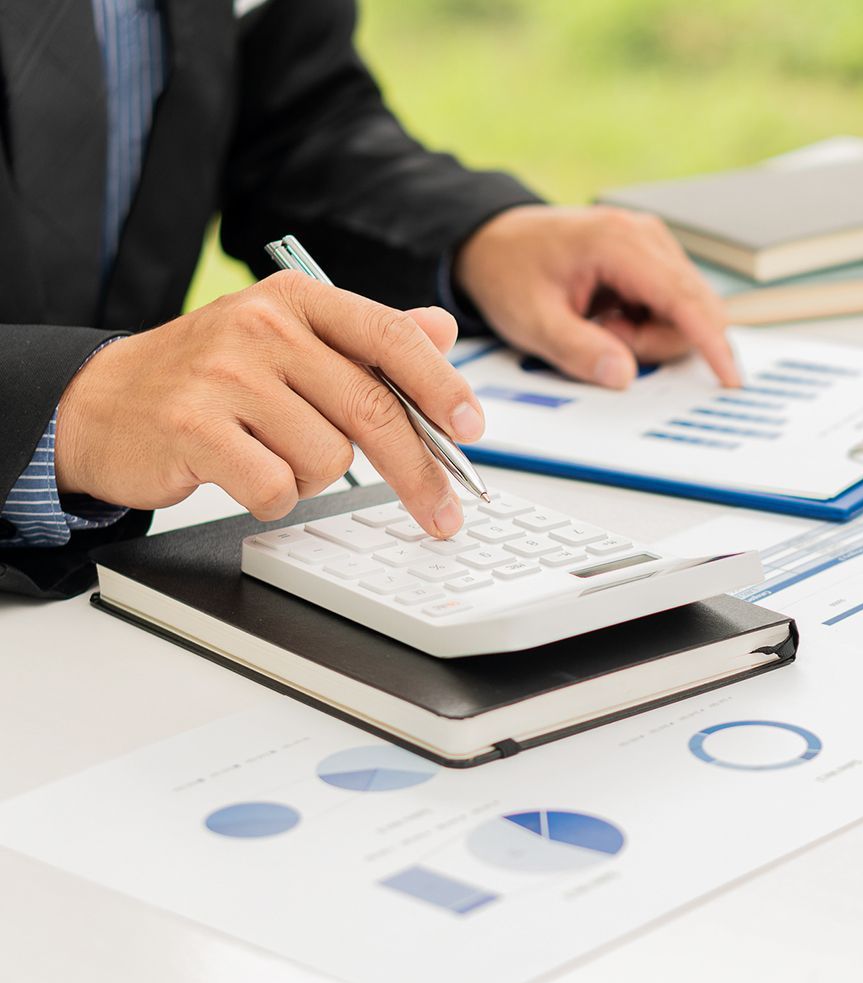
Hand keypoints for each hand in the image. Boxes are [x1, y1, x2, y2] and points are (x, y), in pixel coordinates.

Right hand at [55, 272, 485, 536]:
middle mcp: (263, 327)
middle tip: (442, 513)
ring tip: (272, 454)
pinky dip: (273, 497)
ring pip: (328, 459)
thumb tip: (442, 330)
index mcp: (297, 300)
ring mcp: (224, 376)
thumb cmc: (210, 377)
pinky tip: (244, 474)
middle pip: (373, 411)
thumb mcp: (289, 342)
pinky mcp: (193, 428)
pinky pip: (276, 487)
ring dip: (313, 476)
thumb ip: (366, 340)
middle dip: (418, 472)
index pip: (391, 337)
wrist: (99, 403)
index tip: (473, 428)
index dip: (441, 386)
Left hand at [453, 204, 739, 388]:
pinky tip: (610, 317)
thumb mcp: (531, 320)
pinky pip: (672, 304)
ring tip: (600, 325)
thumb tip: (624, 374)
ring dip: (649, 334)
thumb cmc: (509, 271)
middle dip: (655, 341)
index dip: (711, 342)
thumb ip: (577, 349)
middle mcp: (646, 236)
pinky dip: (647, 323)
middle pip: (694, 308)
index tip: (730, 377)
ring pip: (687, 309)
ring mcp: (652, 244)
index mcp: (619, 242)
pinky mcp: (652, 258)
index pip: (683, 298)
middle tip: (603, 339)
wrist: (491, 240)